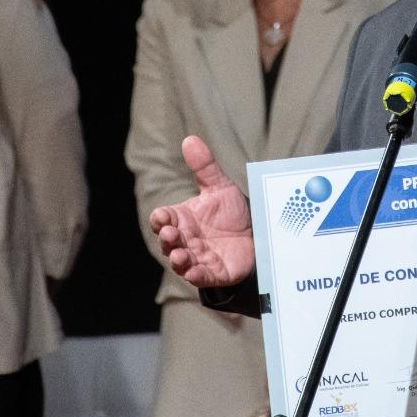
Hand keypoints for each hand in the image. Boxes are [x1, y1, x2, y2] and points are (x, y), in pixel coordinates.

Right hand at [147, 136, 254, 287]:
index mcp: (182, 219)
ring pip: (180, 261)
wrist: (255, 235)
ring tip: (179, 255)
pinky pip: (200, 276)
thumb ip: (204, 166)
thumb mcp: (219, 187)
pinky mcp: (212, 273)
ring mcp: (197, 258)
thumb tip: (190, 139)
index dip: (160, 219)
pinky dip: (195, 275)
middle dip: (167, 239)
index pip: (163, 219)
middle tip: (171, 233)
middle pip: (168, 241)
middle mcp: (185, 239)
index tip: (162, 216)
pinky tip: (193, 271)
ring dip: (178, 259)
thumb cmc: (231, 212)